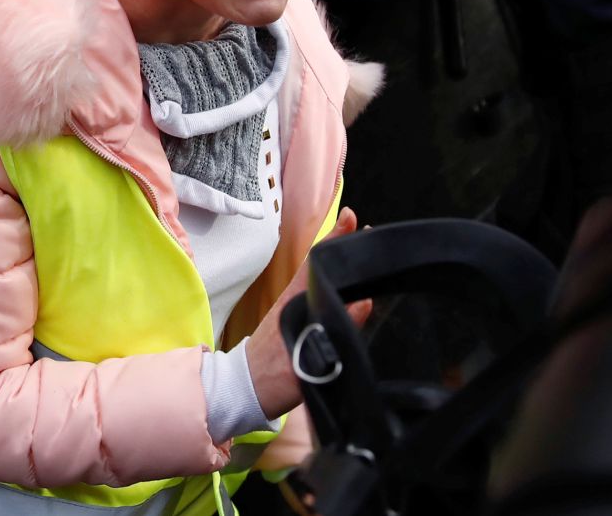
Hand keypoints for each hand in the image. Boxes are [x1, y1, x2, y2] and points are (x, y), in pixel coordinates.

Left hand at [246, 207, 372, 418]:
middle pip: (321, 266)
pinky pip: (315, 295)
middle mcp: (293, 301)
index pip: (319, 264)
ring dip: (338, 266)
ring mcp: (292, 310)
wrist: (245, 392)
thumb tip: (363, 302)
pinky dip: (329, 284)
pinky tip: (343, 286)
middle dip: (343, 248)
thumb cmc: (273, 379)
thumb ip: (336, 331)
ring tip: (360, 251)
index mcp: (295, 304)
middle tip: (367, 232)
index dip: (336, 241)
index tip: (352, 219)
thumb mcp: (308, 360)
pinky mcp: (292, 322)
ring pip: (318, 279)